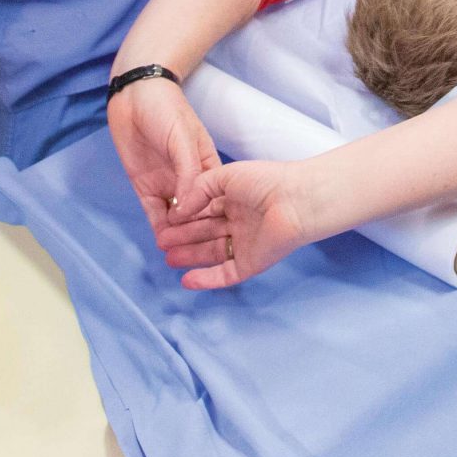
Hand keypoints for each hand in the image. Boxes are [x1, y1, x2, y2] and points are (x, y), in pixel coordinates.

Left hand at [109, 74, 220, 246]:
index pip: (215, 198)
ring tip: (178, 255)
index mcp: (206, 166)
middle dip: (196, 232)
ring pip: (174, 215)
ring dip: (176, 233)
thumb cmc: (166, 110)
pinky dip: (158, 226)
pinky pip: (153, 210)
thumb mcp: (183, 139)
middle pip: (195, 212)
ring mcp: (166, 183)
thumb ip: (188, 172)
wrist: (134, 95)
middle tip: (197, 256)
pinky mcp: (145, 185)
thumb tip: (190, 206)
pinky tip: (162, 242)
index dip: (218, 218)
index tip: (222, 239)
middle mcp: (188, 179)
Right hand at [167, 159, 316, 289]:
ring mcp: (246, 244)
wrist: (295, 201)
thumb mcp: (225, 176)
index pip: (205, 209)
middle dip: (183, 237)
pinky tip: (186, 280)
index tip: (165, 219)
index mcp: (236, 198)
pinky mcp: (252, 263)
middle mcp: (240, 222)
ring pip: (212, 253)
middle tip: (161, 241)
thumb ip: (199, 189)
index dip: (185, 215)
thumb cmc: (265, 181)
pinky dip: (206, 279)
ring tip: (168, 257)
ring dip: (190, 256)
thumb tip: (179, 210)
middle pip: (206, 232)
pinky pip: (226, 274)